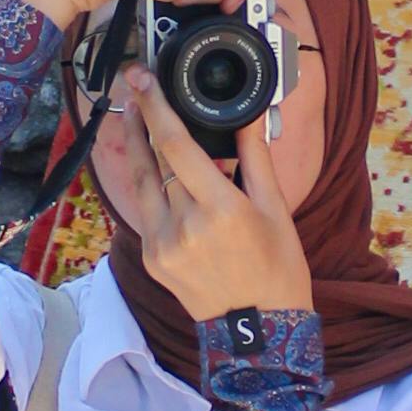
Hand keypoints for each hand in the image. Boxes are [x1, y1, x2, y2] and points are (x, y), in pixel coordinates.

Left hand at [94, 70, 313, 323]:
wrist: (260, 332)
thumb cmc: (277, 269)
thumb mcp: (275, 209)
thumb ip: (256, 158)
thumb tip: (251, 115)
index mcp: (220, 208)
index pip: (175, 146)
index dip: (155, 107)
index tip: (142, 78)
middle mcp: (184, 225)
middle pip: (151, 160)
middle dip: (141, 119)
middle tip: (134, 85)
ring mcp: (162, 245)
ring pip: (141, 184)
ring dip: (135, 148)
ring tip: (134, 116)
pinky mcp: (152, 259)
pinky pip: (144, 211)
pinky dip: (147, 185)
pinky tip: (152, 166)